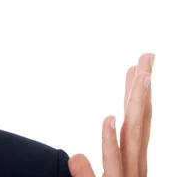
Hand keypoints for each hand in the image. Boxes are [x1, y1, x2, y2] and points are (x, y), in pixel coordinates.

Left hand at [68, 53, 153, 176]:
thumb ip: (86, 171)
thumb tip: (76, 155)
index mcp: (132, 162)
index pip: (136, 122)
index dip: (137, 94)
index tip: (136, 67)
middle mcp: (135, 165)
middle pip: (140, 120)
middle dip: (144, 87)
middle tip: (147, 56)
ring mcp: (128, 175)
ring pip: (134, 134)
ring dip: (137, 104)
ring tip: (141, 76)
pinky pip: (112, 161)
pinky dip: (110, 140)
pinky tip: (109, 118)